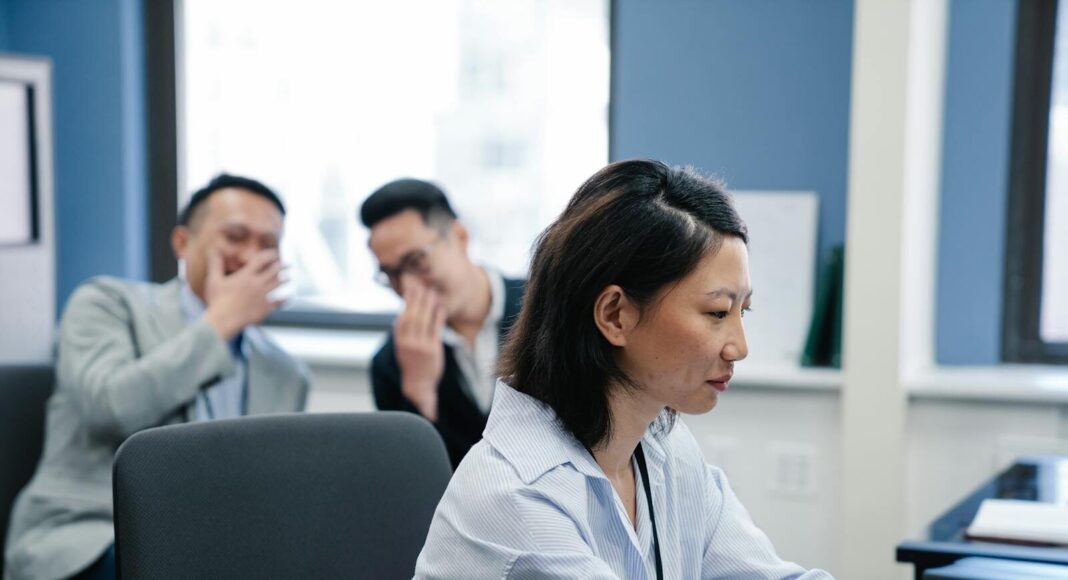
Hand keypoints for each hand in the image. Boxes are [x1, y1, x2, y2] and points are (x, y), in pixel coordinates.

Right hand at [203, 249, 285, 339]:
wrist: (223, 320)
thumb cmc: (217, 301)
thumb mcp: (214, 280)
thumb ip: (215, 264)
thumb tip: (213, 250)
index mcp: (246, 276)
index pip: (262, 260)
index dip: (270, 255)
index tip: (274, 253)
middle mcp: (257, 284)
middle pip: (274, 271)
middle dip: (282, 266)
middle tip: (287, 264)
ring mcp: (263, 296)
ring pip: (279, 284)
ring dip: (285, 279)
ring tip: (289, 277)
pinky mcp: (266, 308)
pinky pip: (279, 302)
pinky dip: (285, 299)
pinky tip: (288, 298)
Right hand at [395, 277, 446, 421]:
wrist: (418, 383)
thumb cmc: (411, 362)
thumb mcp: (402, 346)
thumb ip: (403, 331)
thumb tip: (402, 313)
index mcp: (399, 340)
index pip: (401, 316)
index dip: (406, 301)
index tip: (410, 288)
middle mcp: (408, 342)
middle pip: (412, 315)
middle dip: (417, 298)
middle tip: (422, 284)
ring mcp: (420, 346)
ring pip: (424, 320)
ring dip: (428, 304)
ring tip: (431, 292)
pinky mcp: (433, 349)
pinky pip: (436, 328)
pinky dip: (438, 316)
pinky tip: (441, 306)